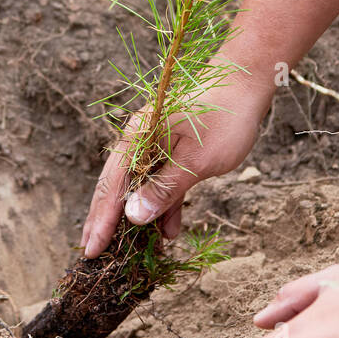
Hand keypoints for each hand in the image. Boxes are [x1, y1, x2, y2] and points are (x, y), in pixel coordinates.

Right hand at [81, 62, 270, 258]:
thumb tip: (132, 216)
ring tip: (124, 251)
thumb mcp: (197, 160)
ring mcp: (154, 144)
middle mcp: (139, 140)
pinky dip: (161, 205)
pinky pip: (159, 181)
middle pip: (115, 186)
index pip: (112, 185)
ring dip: (133, 218)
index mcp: (137, 138)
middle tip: (91, 254)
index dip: (101, 220)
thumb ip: (165, 188)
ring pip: (136, 186)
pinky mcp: (172, 149)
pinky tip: (167, 231)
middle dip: (104, 222)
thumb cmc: (224, 118)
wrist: (247, 83)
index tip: (91, 250)